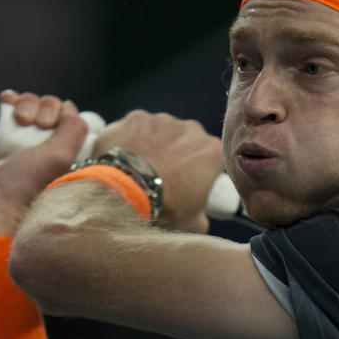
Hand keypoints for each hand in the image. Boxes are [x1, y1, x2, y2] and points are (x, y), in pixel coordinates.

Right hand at [0, 90, 88, 247]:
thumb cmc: (23, 185)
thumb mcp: (60, 156)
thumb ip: (74, 128)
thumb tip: (70, 109)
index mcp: (65, 153)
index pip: (71, 118)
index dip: (64, 113)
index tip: (53, 125)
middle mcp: (44, 146)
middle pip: (50, 107)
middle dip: (45, 108)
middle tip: (36, 125)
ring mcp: (20, 139)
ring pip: (30, 104)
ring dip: (26, 103)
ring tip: (20, 119)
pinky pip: (7, 106)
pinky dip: (9, 99)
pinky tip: (8, 101)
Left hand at [93, 110, 222, 232]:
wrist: (126, 194)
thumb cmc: (164, 207)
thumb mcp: (192, 220)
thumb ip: (201, 216)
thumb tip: (200, 221)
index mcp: (213, 152)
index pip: (213, 159)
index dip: (202, 171)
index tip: (191, 183)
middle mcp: (192, 130)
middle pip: (188, 141)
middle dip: (179, 154)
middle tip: (165, 176)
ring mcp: (163, 121)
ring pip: (162, 131)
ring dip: (156, 144)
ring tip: (142, 167)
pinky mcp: (137, 117)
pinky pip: (137, 127)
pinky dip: (132, 138)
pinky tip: (125, 156)